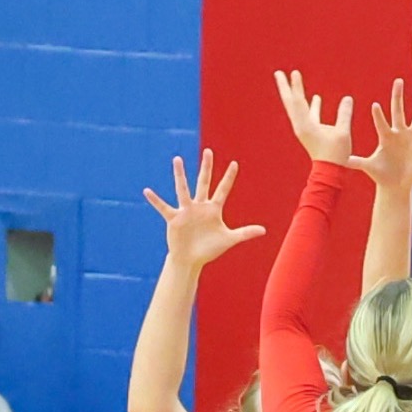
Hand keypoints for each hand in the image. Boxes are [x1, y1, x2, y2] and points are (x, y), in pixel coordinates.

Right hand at [144, 150, 263, 269]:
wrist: (191, 259)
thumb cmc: (209, 249)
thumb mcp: (229, 239)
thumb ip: (245, 233)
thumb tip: (264, 230)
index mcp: (213, 209)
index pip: (223, 190)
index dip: (229, 178)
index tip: (234, 163)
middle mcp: (199, 206)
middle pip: (204, 183)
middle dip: (207, 168)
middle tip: (208, 151)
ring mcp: (186, 211)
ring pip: (183, 189)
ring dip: (180, 175)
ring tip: (177, 160)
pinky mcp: (174, 219)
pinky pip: (164, 208)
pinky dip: (156, 201)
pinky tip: (147, 192)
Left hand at [274, 70, 352, 164]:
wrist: (329, 172)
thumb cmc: (335, 154)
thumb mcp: (342, 133)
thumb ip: (344, 114)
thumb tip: (347, 98)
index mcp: (305, 125)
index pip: (299, 101)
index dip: (297, 86)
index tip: (294, 72)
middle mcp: (301, 126)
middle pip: (291, 102)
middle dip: (285, 87)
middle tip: (278, 73)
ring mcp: (305, 129)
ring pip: (298, 107)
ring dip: (295, 94)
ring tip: (292, 81)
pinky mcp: (310, 132)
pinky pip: (309, 114)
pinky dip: (312, 106)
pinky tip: (317, 97)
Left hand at [346, 78, 411, 189]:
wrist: (396, 184)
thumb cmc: (381, 174)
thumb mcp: (369, 167)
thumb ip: (357, 162)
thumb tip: (342, 160)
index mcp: (386, 136)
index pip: (381, 123)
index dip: (378, 115)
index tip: (374, 105)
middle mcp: (399, 132)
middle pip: (399, 111)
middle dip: (398, 96)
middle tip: (398, 80)